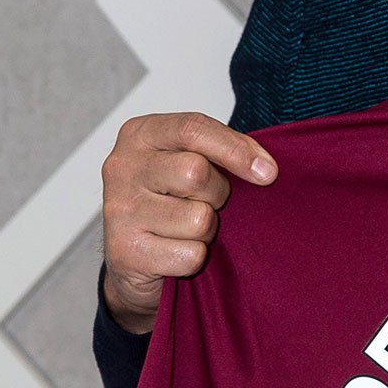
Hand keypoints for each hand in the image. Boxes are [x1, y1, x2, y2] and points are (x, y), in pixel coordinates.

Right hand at [99, 112, 278, 333]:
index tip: (268, 172)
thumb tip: (266, 169)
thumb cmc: (168, 201)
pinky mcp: (125, 252)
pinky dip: (194, 258)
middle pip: (196, 172)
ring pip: (198, 219)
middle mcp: (122, 167)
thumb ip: (222, 151)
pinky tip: (175, 253)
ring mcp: (119, 210)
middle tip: (206, 203)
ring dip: (205, 231)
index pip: (192, 129)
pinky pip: (190, 255)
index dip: (235, 149)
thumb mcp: (188, 161)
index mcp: (140, 134)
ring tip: (185, 230)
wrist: (130, 258)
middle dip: (217, 194)